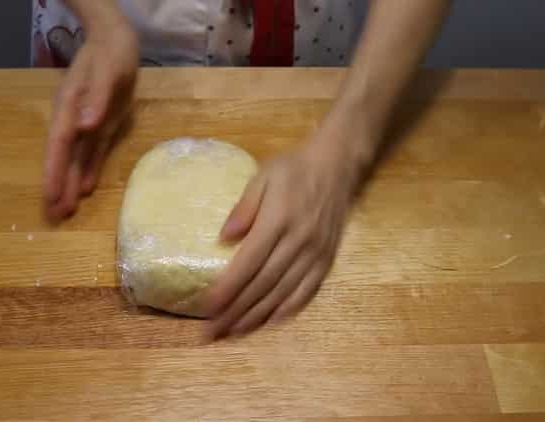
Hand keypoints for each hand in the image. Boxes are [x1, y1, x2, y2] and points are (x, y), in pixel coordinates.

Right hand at [43, 10, 138, 222]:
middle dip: (58, 185)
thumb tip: (85, 126)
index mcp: (70, 107)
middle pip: (63, 157)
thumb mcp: (108, 72)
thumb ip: (97, 99)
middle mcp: (73, 119)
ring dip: (71, 184)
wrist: (116, 41)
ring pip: (76, 159)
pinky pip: (92, 153)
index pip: (59, 145)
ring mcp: (85, 124)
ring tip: (65, 212)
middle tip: (54, 216)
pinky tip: (84, 190)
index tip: (49, 195)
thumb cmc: (111, 54)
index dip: (54, 171)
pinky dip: (88, 170)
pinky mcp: (100, 126)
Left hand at [203, 122, 372, 339]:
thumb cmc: (293, 169)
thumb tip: (224, 237)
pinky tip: (269, 321)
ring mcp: (314, 254)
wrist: (337, 166)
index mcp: (278, 220)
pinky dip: (286, 310)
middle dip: (235, 310)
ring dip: (256, 316)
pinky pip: (306, 291)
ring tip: (233, 332)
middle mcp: (298, 242)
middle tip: (212, 330)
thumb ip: (244, 207)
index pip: (249, 262)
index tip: (207, 307)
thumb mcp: (263, 177)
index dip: (228, 287)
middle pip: (262, 284)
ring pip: (282, 293)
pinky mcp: (326, 260)